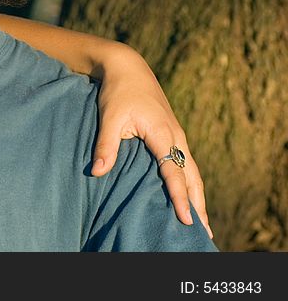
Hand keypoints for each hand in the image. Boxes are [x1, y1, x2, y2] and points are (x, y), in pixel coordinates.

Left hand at [92, 48, 212, 238]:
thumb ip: (105, 145)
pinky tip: (188, 195)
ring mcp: (177, 135)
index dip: (179, 196)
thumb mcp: (109, 116)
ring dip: (197, 195)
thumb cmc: (118, 92)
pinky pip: (185, 163)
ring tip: (202, 221)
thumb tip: (97, 172)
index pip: (174, 172)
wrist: (128, 67)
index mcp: (162, 133)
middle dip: (198, 204)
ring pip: (192, 171)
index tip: (185, 218)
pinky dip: (190, 182)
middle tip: (204, 232)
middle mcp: (176, 136)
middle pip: (192, 176)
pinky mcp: (172, 134)